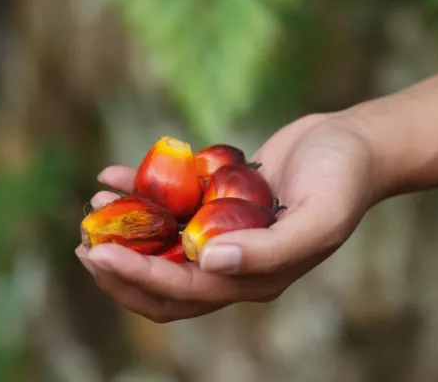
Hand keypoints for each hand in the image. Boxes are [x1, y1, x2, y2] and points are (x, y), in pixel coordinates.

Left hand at [75, 112, 383, 322]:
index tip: (98, 253)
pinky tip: (113, 175)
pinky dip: (141, 193)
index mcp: (254, 279)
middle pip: (164, 282)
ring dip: (125, 231)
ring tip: (93, 207)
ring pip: (162, 245)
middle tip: (84, 242)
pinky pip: (173, 204)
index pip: (184, 292)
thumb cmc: (343, 180)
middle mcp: (233, 264)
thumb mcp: (319, 217)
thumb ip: (269, 251)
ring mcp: (224, 233)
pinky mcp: (219, 202)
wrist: (353, 145)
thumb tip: (208, 263)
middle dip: (120, 269)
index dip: (138, 277)